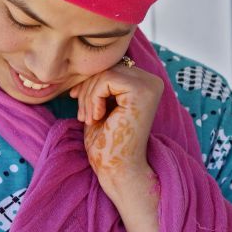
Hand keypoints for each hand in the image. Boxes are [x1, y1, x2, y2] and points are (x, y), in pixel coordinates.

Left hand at [69, 61, 163, 193]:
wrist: (117, 169)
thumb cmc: (108, 142)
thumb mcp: (101, 105)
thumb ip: (101, 83)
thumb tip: (86, 62)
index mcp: (145, 84)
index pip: (111, 67)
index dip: (90, 83)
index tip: (78, 102)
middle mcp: (152, 81)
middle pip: (108, 67)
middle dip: (88, 90)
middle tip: (83, 116)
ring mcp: (150, 85)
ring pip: (105, 72)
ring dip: (88, 96)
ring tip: (88, 119)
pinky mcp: (142, 91)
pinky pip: (106, 79)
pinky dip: (93, 98)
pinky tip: (97, 118)